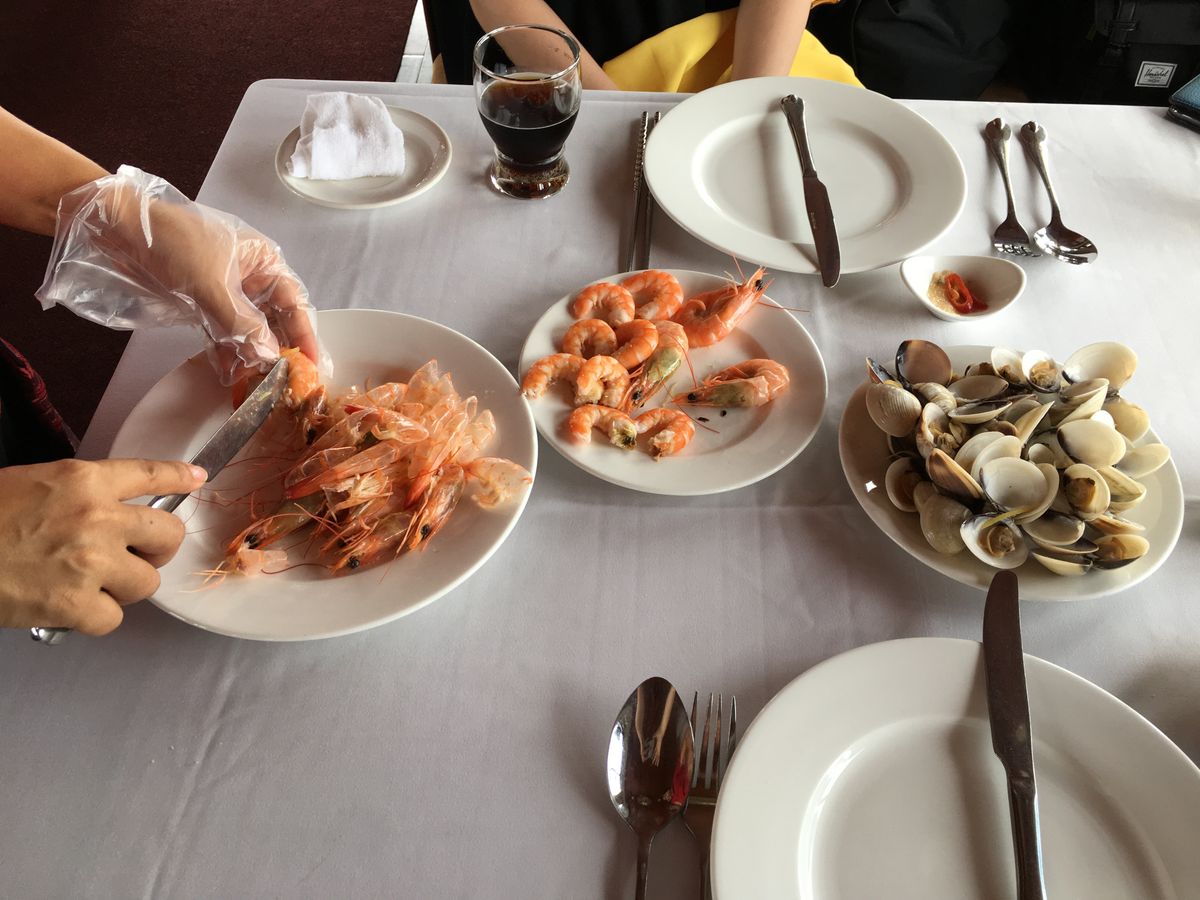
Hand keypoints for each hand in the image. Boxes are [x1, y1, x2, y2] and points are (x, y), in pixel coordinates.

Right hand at [0, 458, 205, 634]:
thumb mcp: (34, 484)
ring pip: (146, 584)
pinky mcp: (75, 605)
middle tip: (135, 556)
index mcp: (84, 480)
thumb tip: (113, 510)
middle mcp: (98, 518)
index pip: (150, 473)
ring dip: (125, 588)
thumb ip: (80, 493)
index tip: (196, 478)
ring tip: (91, 584)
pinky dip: (95, 618)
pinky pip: (114, 619)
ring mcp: (90, 563)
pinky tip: (71, 608)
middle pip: (168, 537)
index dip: (178, 476)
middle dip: (157, 550)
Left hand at [37, 166, 320, 385]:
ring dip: (252, 354)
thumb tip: (270, 356)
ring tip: (259, 383)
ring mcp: (226, 290)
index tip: (312, 365)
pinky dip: (228, 350)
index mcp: (263, 262)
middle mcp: (251, 276)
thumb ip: (242, 324)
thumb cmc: (172, 243)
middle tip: (286, 382)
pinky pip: (224, 331)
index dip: (304, 335)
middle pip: (274, 319)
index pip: (294, 303)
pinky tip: (232, 372)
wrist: (118, 226)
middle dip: (279, 349)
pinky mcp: (203, 301)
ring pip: (249, 328)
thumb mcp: (211, 285)